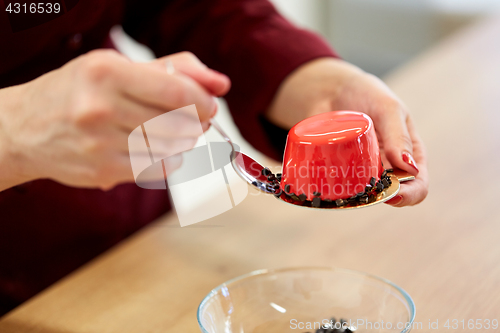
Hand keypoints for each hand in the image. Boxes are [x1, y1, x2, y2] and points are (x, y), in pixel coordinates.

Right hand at [0, 50, 230, 190]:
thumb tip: (221, 83)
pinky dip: (167, 160)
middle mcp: (100, 109)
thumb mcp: (117, 66)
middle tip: (195, 118)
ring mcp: (99, 145)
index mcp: (106, 73)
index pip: (177, 92)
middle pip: (178, 123)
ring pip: (171, 149)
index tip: (209, 104)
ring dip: (183, 142)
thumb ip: (173, 69)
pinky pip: (156, 170)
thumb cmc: (78, 92)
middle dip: (197, 122)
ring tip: (172, 132)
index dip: (204, 101)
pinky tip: (157, 149)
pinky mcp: (102, 172)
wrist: (24, 129)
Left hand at [266, 57, 427, 206]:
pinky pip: (338, 190)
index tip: (391, 195)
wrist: (332, 89)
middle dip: (379, 198)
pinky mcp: (338, 172)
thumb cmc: (367, 94)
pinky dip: (332, 191)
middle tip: (365, 193)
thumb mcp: (388, 109)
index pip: (418, 184)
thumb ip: (399, 136)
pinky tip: (324, 187)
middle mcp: (386, 168)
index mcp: (408, 155)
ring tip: (344, 188)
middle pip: (390, 195)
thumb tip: (410, 169)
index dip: (409, 195)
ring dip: (355, 198)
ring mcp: (362, 172)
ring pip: (363, 197)